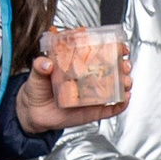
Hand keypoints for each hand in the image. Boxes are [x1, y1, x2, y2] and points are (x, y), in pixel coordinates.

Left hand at [16, 44, 130, 130]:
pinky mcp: (93, 111)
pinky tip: (125, 99)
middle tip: (125, 65)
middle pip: (112, 70)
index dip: (113, 48)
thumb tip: (46, 64)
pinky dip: (120, 105)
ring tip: (127, 82)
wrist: (34, 113)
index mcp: (79, 64)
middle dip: (123, 66)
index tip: (120, 46)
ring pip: (115, 88)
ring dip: (125, 84)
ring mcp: (93, 95)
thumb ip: (40, 66)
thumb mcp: (36, 74)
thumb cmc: (37, 89)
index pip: (99, 53)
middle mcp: (89, 78)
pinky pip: (110, 109)